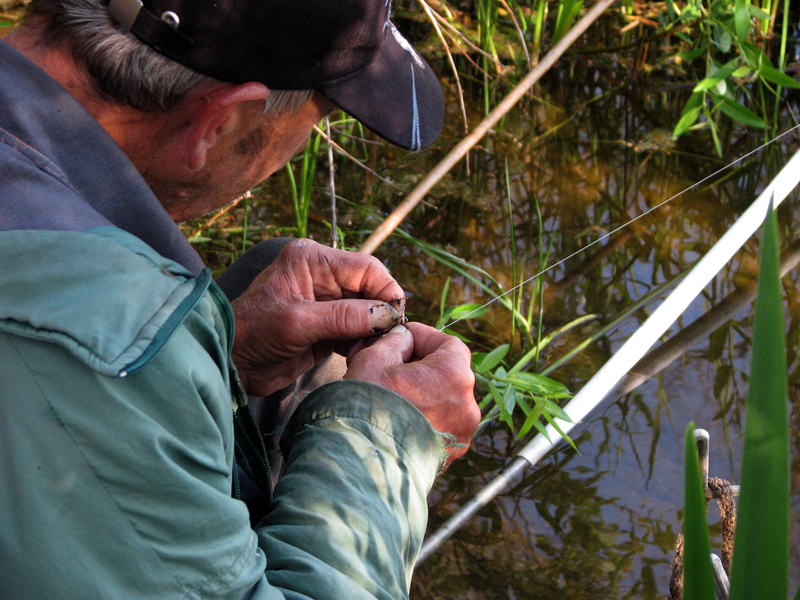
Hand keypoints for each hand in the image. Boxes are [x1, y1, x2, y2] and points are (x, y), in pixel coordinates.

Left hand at [231, 239, 405, 395]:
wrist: (230, 364)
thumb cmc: (253, 334)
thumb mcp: (298, 323)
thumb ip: (343, 317)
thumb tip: (386, 316)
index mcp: (313, 260)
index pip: (366, 267)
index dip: (386, 290)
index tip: (396, 318)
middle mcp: (323, 277)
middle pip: (370, 290)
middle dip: (380, 314)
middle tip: (386, 340)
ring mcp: (326, 303)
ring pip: (367, 313)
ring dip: (373, 332)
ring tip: (370, 350)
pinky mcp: (327, 327)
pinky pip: (357, 331)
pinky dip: (363, 343)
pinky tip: (359, 356)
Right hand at [344, 322, 479, 465]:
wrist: (360, 463)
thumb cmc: (367, 405)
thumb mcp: (374, 358)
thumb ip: (395, 341)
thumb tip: (403, 339)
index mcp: (454, 375)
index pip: (448, 343)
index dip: (423, 337)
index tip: (402, 338)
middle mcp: (467, 405)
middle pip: (446, 373)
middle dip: (418, 365)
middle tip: (389, 364)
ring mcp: (461, 434)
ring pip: (443, 401)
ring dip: (420, 392)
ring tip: (389, 393)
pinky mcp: (449, 455)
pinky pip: (439, 426)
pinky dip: (422, 416)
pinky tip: (395, 416)